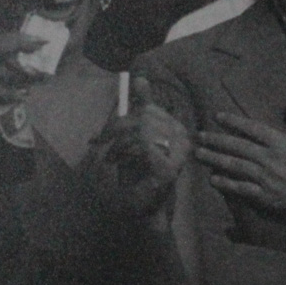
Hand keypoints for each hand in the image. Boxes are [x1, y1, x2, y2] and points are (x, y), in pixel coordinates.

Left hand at [96, 75, 193, 215]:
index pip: (148, 110)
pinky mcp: (171, 168)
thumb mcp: (133, 135)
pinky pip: (143, 145)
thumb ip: (139, 108)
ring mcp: (179, 154)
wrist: (141, 207)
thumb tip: (139, 77)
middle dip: (116, 131)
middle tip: (101, 144)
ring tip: (111, 158)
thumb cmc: (138, 172)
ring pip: (141, 130)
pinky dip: (125, 153)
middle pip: (143, 118)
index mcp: (176, 128)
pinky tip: (120, 164)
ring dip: (119, 144)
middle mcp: (184, 138)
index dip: (123, 120)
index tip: (105, 135)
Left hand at [195, 104, 285, 220]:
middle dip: (215, 140)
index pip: (252, 128)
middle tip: (198, 136)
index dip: (233, 121)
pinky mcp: (270, 198)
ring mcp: (269, 179)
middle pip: (237, 146)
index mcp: (284, 143)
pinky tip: (214, 179)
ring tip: (199, 154)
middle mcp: (272, 159)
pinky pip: (243, 189)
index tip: (218, 117)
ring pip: (235, 167)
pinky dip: (227, 184)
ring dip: (214, 159)